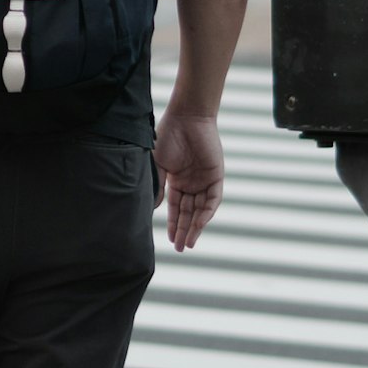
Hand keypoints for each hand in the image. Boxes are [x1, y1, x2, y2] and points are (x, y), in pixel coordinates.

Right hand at [156, 110, 223, 250]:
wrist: (186, 117)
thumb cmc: (167, 136)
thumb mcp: (157, 165)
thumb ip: (156, 186)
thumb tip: (151, 209)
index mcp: (176, 180)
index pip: (175, 208)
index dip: (172, 224)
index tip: (168, 240)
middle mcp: (191, 183)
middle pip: (188, 212)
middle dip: (183, 230)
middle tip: (179, 249)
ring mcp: (204, 180)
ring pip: (200, 210)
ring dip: (195, 227)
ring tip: (188, 243)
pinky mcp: (216, 176)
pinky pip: (213, 199)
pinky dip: (206, 213)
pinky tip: (199, 225)